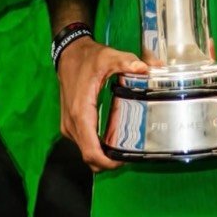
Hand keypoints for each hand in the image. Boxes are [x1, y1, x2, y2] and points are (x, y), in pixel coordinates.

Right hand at [56, 36, 146, 171]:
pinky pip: (83, 142)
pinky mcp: (70, 123)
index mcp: (81, 113)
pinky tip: (112, 138)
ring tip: (123, 147)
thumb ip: (127, 62)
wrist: (69, 53)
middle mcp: (72, 124)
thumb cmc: (87, 57)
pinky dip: (96, 146)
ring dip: (102, 155)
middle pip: (88, 155)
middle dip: (108, 161)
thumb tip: (147, 68)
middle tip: (130, 155)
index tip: (124, 161)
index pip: (90, 151)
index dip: (107, 162)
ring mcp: (69, 125)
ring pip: (85, 151)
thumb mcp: (108, 57)